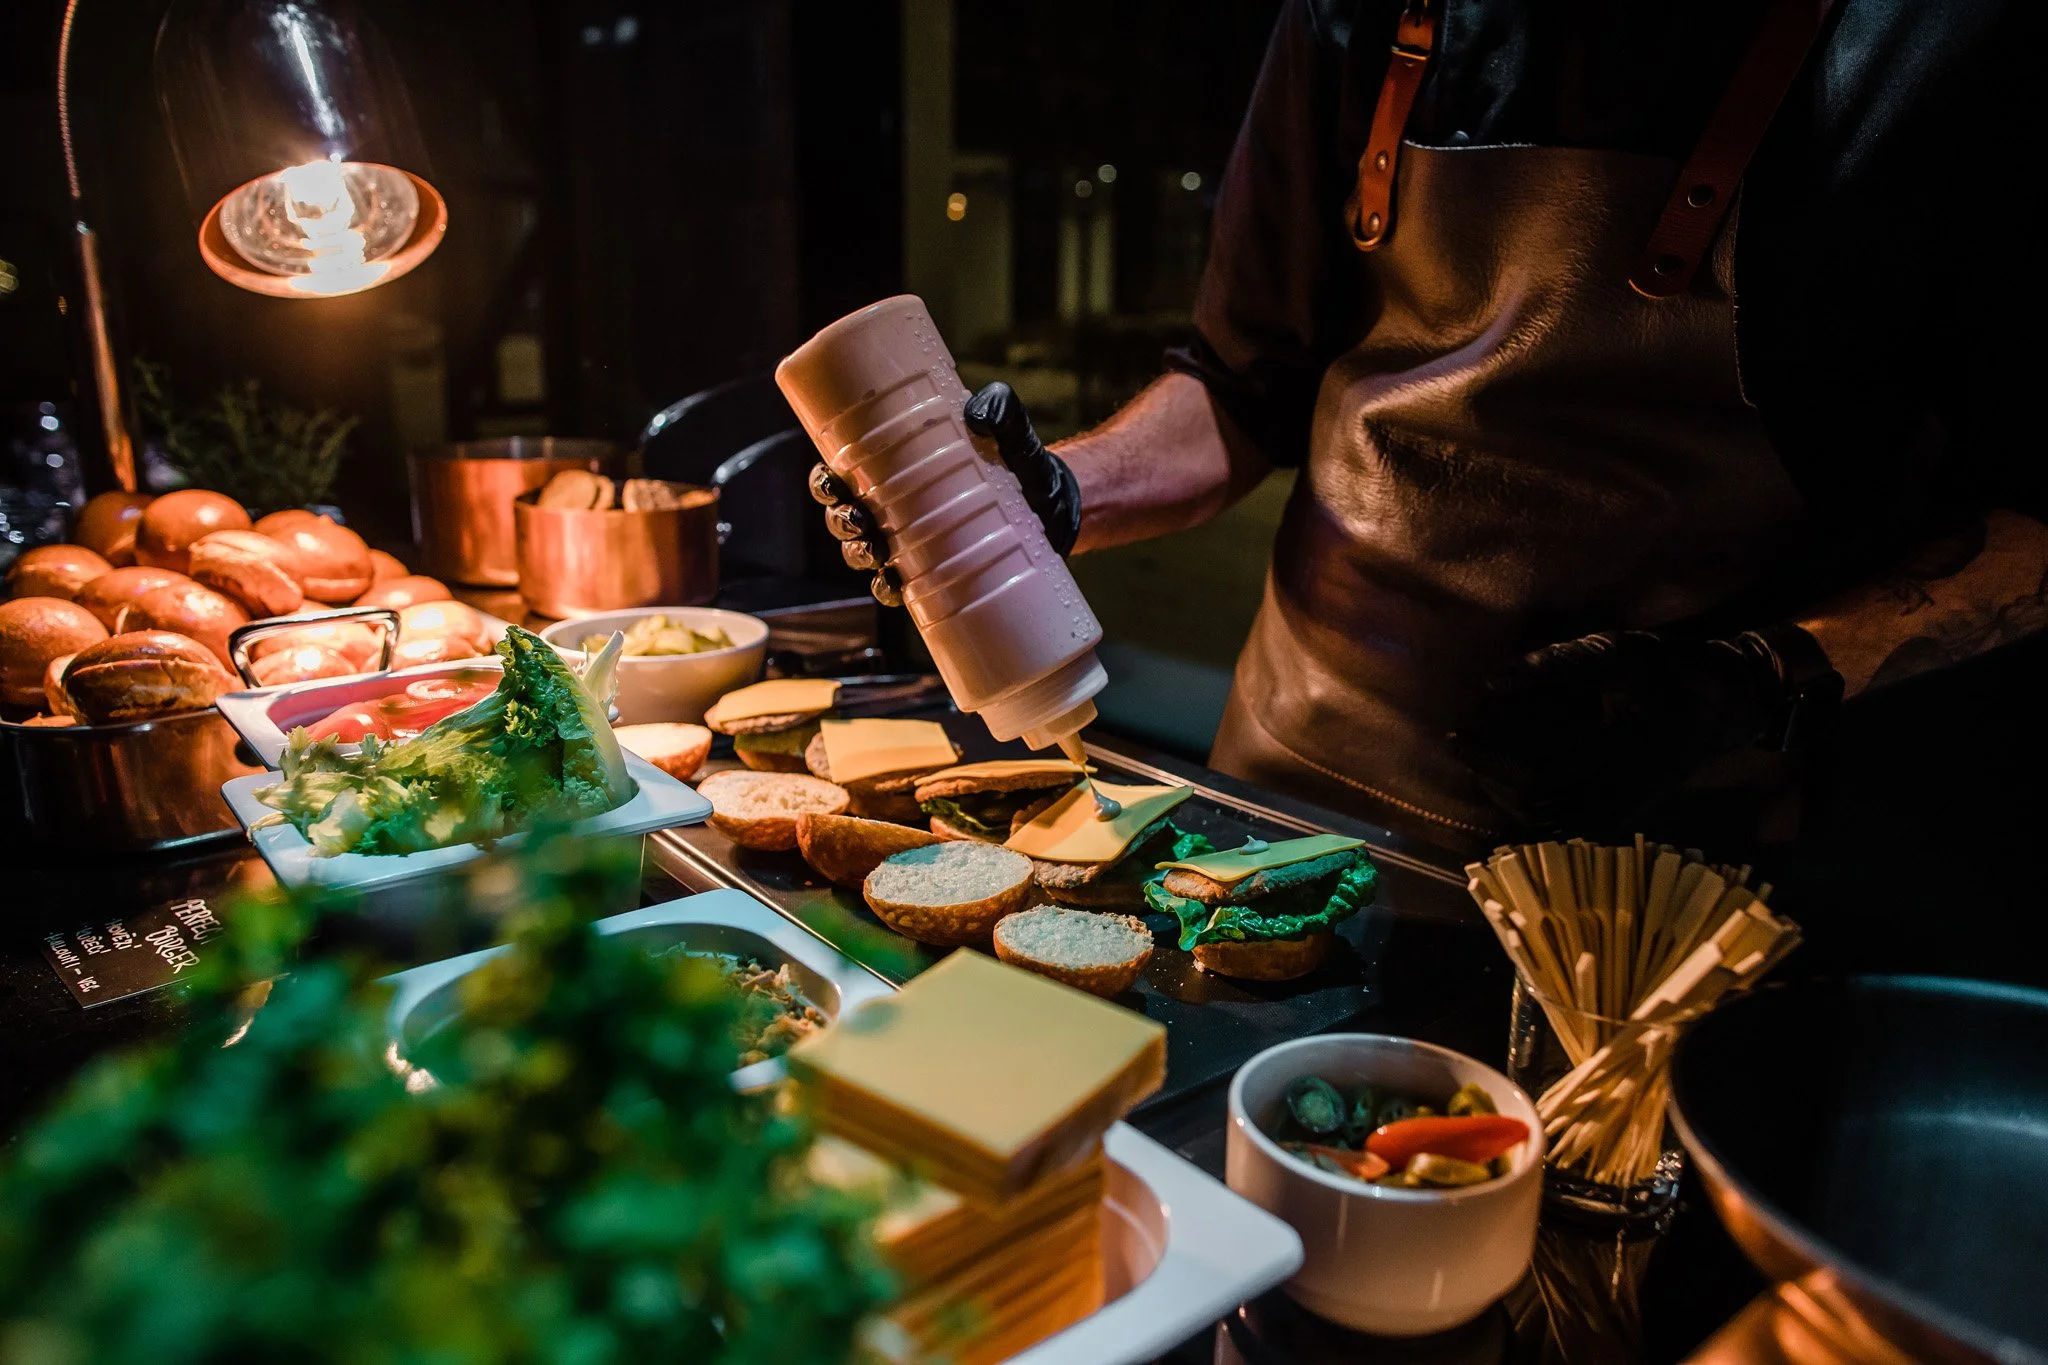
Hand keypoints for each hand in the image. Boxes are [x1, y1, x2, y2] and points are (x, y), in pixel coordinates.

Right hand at [808, 381, 1082, 606]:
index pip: (845, 475)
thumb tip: (978, 411)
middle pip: (847, 517)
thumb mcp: (1012, 431)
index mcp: (897, 472)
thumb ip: (1002, 409)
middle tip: (859, 519)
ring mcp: (916, 545)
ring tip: (875, 553)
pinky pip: (901, 587)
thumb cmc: (1024, 462)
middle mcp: (898, 510)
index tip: (831, 479)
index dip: (825, 481)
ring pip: (865, 554)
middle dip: (841, 521)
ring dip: (858, 556)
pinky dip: (890, 590)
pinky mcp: (939, 574)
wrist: (1058, 506)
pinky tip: (892, 587)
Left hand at [1449, 625, 1838, 830]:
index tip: (1455, 733)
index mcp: (1619, 763)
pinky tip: (1508, 771)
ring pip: (1540, 817)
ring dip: (1503, 788)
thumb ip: (1555, 664)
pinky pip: (1556, 819)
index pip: (1534, 774)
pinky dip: (1525, 797)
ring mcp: (1616, 813)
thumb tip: (1490, 680)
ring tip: (1481, 752)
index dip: (1489, 756)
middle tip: (1461, 740)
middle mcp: (1618, 799)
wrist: (1721, 704)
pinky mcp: (1613, 816)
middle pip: (1530, 802)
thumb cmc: (1669, 670)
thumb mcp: (1617, 653)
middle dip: (1490, 772)